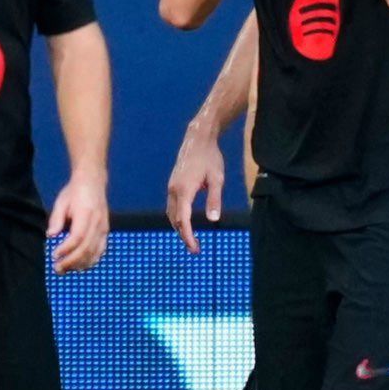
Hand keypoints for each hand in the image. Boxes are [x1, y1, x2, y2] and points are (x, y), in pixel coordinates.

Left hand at [48, 172, 108, 272]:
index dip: (66, 249)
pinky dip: (91, 261)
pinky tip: (80, 266)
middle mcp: (97, 223)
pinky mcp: (106, 232)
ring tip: (66, 269)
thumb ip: (56, 219)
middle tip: (57, 269)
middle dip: (71, 261)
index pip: (77, 237)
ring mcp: (103, 228)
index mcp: (86, 214)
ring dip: (80, 264)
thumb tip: (50, 235)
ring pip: (94, 252)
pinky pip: (101, 250)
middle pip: (86, 248)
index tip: (54, 255)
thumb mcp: (61, 202)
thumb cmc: (74, 193)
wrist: (93, 182)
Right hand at [166, 124, 224, 254]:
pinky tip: (186, 222)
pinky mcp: (173, 184)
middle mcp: (174, 190)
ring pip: (171, 213)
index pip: (183, 219)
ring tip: (191, 239)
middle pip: (175, 219)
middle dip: (183, 235)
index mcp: (184, 190)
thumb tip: (213, 220)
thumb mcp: (217, 179)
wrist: (198, 139)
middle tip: (195, 249)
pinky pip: (172, 206)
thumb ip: (214, 199)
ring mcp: (171, 187)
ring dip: (179, 227)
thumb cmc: (210, 158)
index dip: (188, 236)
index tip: (194, 248)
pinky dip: (178, 218)